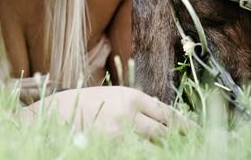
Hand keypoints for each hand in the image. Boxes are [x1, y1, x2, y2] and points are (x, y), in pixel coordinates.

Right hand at [20, 86, 187, 139]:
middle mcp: (129, 115)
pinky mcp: (111, 149)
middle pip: (165, 134)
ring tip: (174, 152)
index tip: (198, 133)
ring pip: (154, 149)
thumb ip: (137, 106)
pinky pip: (137, 155)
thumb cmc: (84, 104)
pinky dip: (145, 155)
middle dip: (178, 142)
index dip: (186, 126)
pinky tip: (148, 154)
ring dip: (164, 152)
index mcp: (131, 96)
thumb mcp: (112, 96)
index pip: (168, 114)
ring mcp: (119, 135)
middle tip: (192, 148)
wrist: (52, 115)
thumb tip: (164, 120)